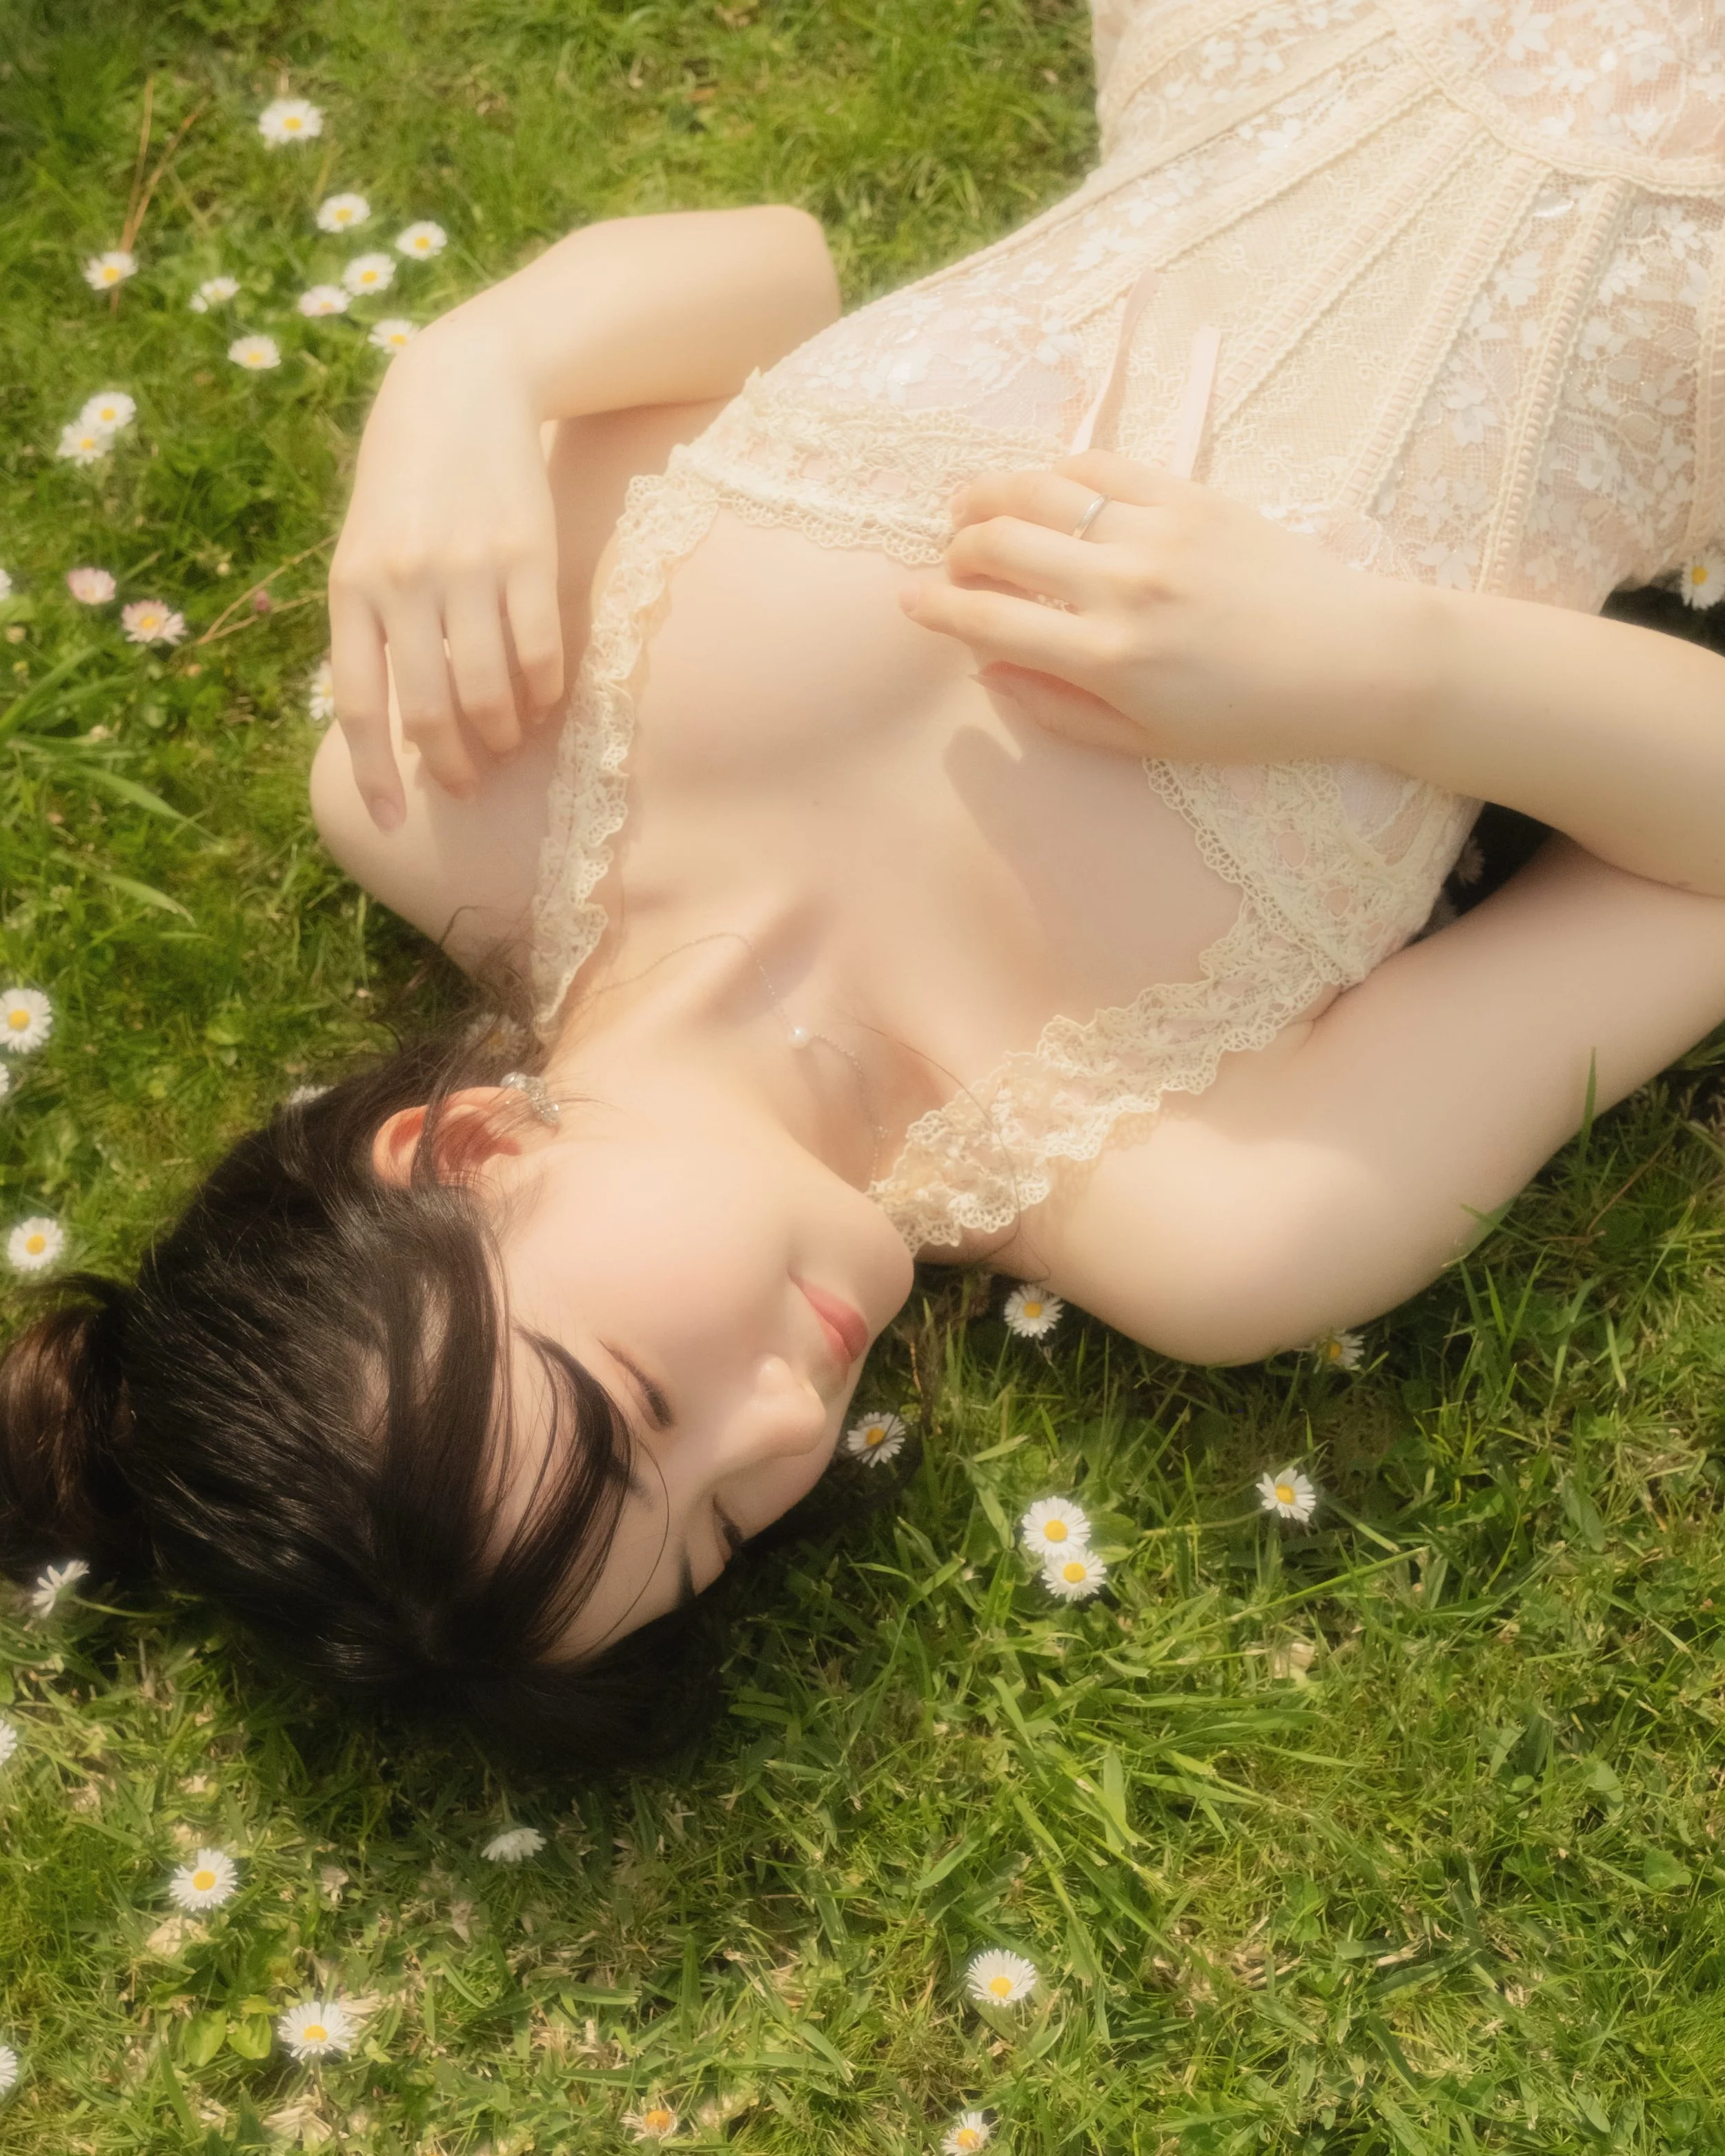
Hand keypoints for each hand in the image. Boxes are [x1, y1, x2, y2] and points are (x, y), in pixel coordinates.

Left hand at [328, 320, 565, 827]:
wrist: (460, 387)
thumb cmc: (406, 483)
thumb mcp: (364, 548)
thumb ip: (371, 625)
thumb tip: (390, 725)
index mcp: (353, 587)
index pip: (358, 704)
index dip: (375, 774)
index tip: (393, 823)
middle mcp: (405, 583)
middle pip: (429, 712)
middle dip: (450, 767)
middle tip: (465, 787)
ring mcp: (468, 569)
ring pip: (488, 692)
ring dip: (502, 735)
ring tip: (507, 741)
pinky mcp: (527, 555)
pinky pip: (539, 653)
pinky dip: (543, 692)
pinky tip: (542, 700)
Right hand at [899, 450, 1427, 765]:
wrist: (1355, 662)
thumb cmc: (1251, 719)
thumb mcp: (1147, 743)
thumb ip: (1058, 710)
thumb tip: (988, 667)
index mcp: (1106, 658)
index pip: (986, 618)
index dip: (933, 607)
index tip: (909, 601)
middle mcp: (1121, 586)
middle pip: (1000, 541)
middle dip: (956, 548)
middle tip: (951, 561)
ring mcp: (1157, 532)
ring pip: (1041, 488)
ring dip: (990, 495)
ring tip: (973, 509)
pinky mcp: (1192, 495)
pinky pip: (1102, 465)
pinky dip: (1058, 472)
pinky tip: (1046, 488)